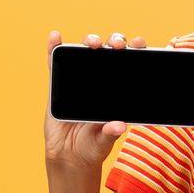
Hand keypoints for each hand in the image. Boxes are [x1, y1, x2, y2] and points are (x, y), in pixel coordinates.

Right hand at [43, 30, 150, 171]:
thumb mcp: (104, 141)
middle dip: (115, 42)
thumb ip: (110, 133)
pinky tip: (55, 37)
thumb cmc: (92, 146)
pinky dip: (54, 48)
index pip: (130, 65)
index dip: (136, 50)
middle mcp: (101, 80)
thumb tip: (119, 126)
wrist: (68, 155)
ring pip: (85, 53)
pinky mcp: (58, 83)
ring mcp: (79, 79)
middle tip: (117, 45)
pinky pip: (55, 63)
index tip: (139, 44)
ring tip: (92, 43)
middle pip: (109, 52)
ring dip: (89, 42)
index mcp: (118, 90)